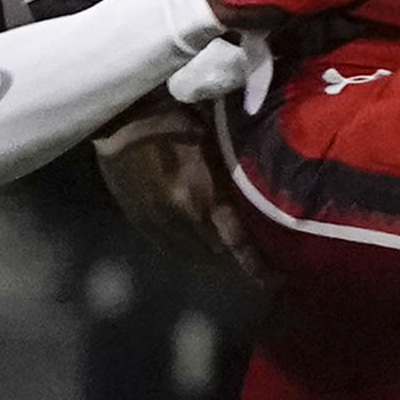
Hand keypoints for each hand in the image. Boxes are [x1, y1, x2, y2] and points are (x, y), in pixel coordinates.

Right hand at [97, 103, 265, 290]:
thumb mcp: (216, 144)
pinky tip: (195, 242)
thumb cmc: (177, 119)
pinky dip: (187, 250)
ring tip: (225, 253)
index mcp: (203, 197)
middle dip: (235, 259)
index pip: (238, 244)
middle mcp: (181, 219)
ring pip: (192, 255)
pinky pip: (169, 248)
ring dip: (211, 256)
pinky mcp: (140, 222)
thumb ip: (231, 176)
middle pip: (217, 254)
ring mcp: (157, 224)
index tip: (276, 281)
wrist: (123, 118)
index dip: (258, 268)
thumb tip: (257, 196)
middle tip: (253, 256)